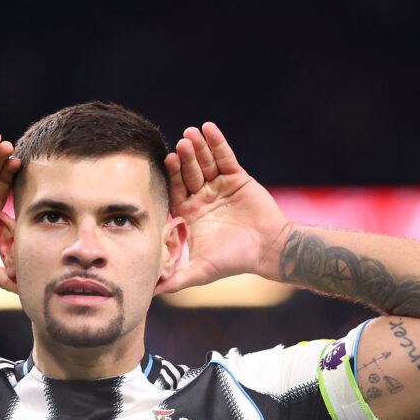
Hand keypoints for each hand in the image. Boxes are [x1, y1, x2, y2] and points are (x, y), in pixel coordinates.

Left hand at [157, 122, 291, 293]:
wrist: (269, 249)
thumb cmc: (234, 261)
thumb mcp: (201, 271)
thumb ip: (176, 279)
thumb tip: (150, 291)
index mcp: (189, 213)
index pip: (175, 190)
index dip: (172, 176)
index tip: (167, 161)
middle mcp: (201, 197)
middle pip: (189, 173)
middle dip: (185, 159)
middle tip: (180, 145)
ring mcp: (218, 186)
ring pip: (205, 162)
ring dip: (198, 148)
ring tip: (192, 132)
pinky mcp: (237, 177)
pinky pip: (225, 157)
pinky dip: (217, 143)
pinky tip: (209, 128)